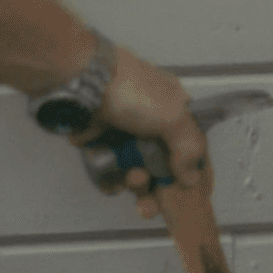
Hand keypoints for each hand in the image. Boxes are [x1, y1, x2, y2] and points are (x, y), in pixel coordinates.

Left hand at [69, 46, 209, 219]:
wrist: (79, 80)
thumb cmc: (131, 92)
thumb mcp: (172, 117)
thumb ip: (189, 148)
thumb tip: (192, 178)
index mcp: (174, 106)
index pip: (190, 143)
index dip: (192, 169)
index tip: (189, 192)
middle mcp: (151, 118)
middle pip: (162, 162)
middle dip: (158, 182)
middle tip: (149, 190)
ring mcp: (124, 129)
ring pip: (136, 167)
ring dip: (134, 181)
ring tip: (128, 179)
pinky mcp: (99, 138)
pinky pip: (110, 167)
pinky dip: (110, 178)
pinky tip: (111, 184)